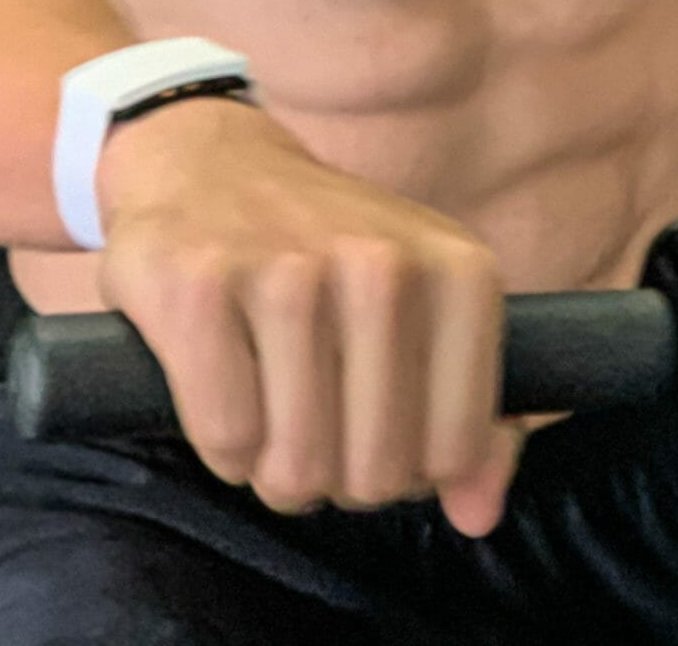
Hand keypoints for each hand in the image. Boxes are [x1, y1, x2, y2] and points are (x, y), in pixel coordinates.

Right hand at [91, 95, 518, 535]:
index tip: (380, 433)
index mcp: (459, 272)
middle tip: (316, 429)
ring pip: (296, 466)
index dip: (412, 470)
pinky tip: (226, 397)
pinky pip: (226, 440)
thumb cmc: (328, 255)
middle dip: (339, 478)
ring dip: (275, 469)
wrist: (211, 163)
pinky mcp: (200, 287)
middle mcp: (383, 266)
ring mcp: (289, 272)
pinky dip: (222, 449)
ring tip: (272, 418)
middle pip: (375, 471)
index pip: (453, 451)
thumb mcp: (426, 308)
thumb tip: (478, 514)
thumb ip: (471, 413)